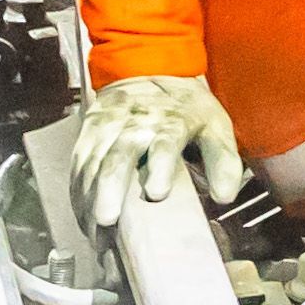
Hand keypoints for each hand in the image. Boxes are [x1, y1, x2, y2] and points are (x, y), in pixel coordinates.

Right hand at [72, 74, 246, 225]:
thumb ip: (222, 160)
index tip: (157, 193)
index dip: (160, 167)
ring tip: (95, 234)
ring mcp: (108, 129)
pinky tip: (84, 220)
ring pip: (93, 165)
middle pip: (117, 157)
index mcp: (170, 121)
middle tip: (107, 219)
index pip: (164, 143)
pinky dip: (79, 195)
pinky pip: (79, 167)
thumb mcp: (214, 125)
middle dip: (110, 189)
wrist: (147, 70)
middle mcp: (134, 124)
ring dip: (91, 200)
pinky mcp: (89, 136)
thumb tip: (225, 195)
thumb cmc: (183, 107)